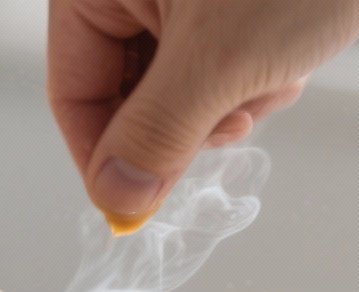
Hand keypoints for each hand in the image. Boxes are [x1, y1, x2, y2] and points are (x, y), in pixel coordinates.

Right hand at [48, 0, 358, 228]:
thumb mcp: (219, 60)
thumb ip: (157, 137)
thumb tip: (116, 198)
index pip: (72, 90)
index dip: (106, 159)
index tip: (138, 204)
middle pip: (126, 93)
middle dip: (185, 124)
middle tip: (233, 118)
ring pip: (176, 87)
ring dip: (227, 104)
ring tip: (272, 76)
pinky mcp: (220, 0)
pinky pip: (213, 64)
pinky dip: (248, 79)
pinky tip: (287, 61)